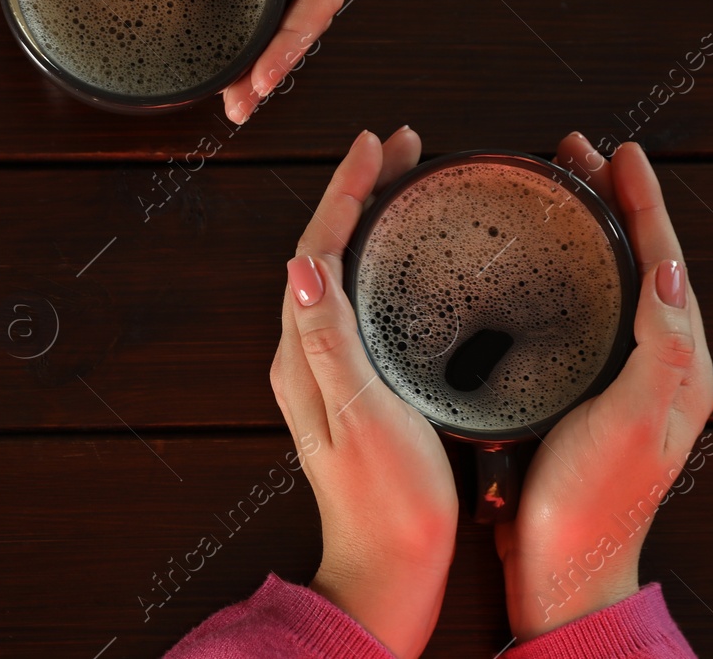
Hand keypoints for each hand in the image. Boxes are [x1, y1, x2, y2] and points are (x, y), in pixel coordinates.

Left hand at [272, 126, 456, 658]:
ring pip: (344, 269)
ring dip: (370, 219)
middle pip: (326, 247)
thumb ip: (330, 339)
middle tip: (402, 148)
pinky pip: (362, 298)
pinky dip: (382, 259)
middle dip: (360, 191)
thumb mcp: (362, 414)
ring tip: (406, 181)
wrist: (389, 570)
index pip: (317, 246)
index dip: (346, 189)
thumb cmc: (386, 501)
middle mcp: (306, 353)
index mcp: (303, 352)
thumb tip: (301, 264)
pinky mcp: (356, 384)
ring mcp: (330, 369)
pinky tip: (411, 257)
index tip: (377, 143)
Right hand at [496, 135, 712, 638]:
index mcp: (680, 366)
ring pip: (612, 281)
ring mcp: (620, 378)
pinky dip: (565, 270)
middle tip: (577, 154)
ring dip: (591, 228)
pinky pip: (583, 311)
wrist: (564, 570)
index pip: (667, 263)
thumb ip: (660, 346)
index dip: (644, 202)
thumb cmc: (593, 503)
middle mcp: (657, 366)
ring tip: (559, 187)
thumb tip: (670, 268)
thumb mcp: (633, 420)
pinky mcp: (583, 392)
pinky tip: (535, 263)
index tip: (620, 153)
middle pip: (642, 262)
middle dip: (615, 202)